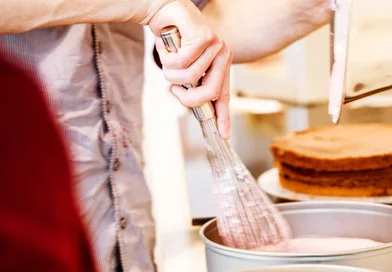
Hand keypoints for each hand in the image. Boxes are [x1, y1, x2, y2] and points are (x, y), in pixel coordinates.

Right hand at [147, 0, 231, 138]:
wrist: (164, 10)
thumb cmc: (173, 41)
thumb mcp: (184, 67)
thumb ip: (191, 84)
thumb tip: (191, 104)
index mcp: (221, 65)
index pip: (223, 95)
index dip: (223, 116)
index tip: (222, 134)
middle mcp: (223, 55)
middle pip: (209, 93)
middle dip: (188, 98)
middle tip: (176, 91)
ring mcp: (217, 45)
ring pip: (190, 78)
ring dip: (171, 72)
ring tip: (169, 58)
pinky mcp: (205, 37)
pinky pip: (183, 62)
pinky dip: (168, 58)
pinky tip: (169, 46)